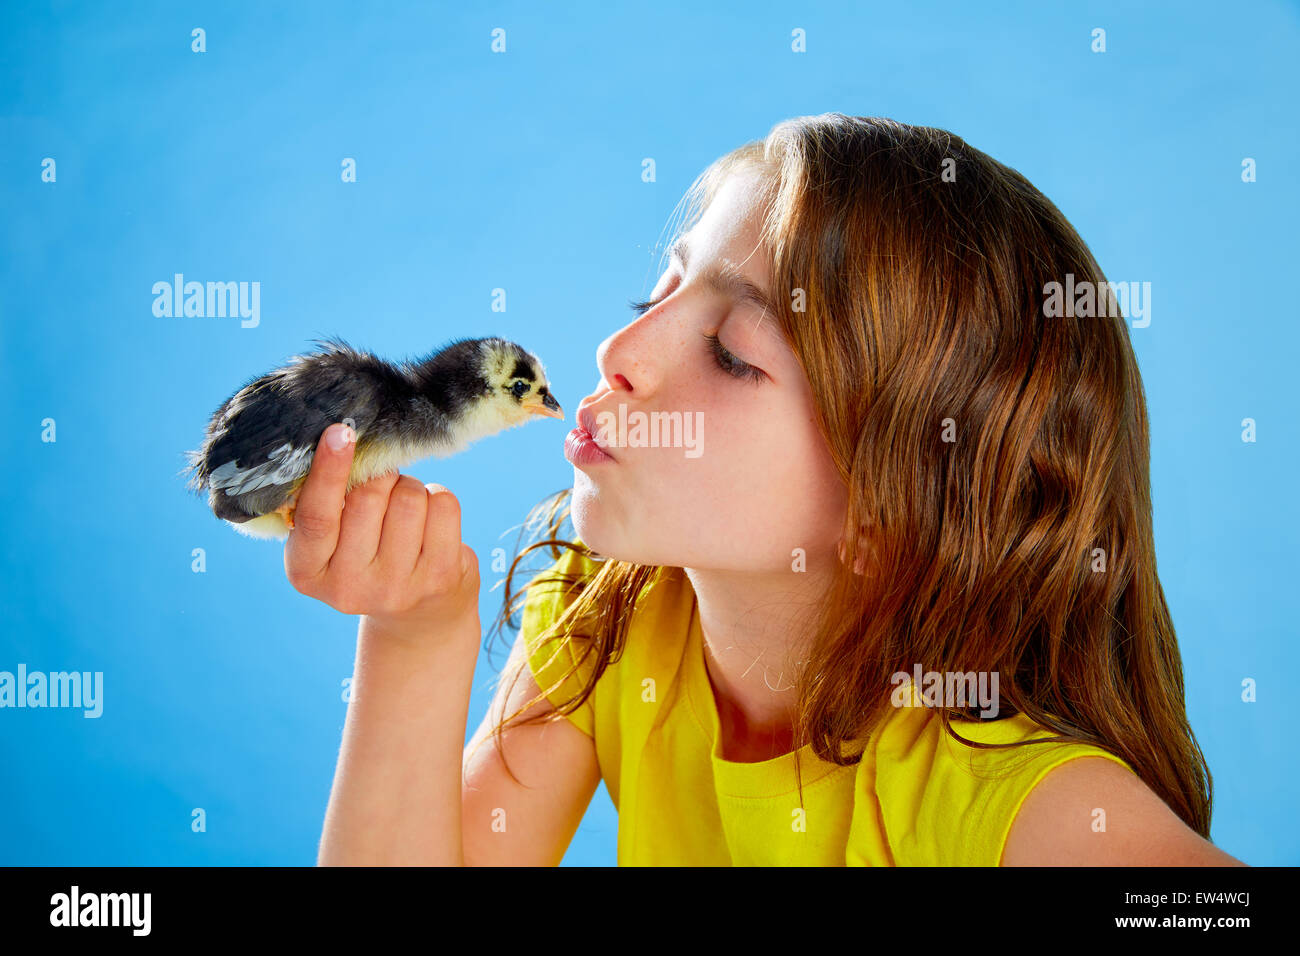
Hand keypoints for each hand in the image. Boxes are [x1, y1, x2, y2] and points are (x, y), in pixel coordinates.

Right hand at [284, 422, 480, 634]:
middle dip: (380, 477)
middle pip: (368, 496)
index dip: (329, 471)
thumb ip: (328, 503)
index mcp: (306, 572)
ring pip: (409, 497)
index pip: (317, 516)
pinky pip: (443, 506)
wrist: (419, 616)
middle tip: (383, 488)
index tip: (340, 431)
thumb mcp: (331, 541)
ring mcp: (396, 588)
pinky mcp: (439, 579)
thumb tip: (343, 438)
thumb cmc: (366, 556)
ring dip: (410, 488)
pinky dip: (438, 498)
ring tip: (406, 511)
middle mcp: (348, 587)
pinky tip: (430, 522)